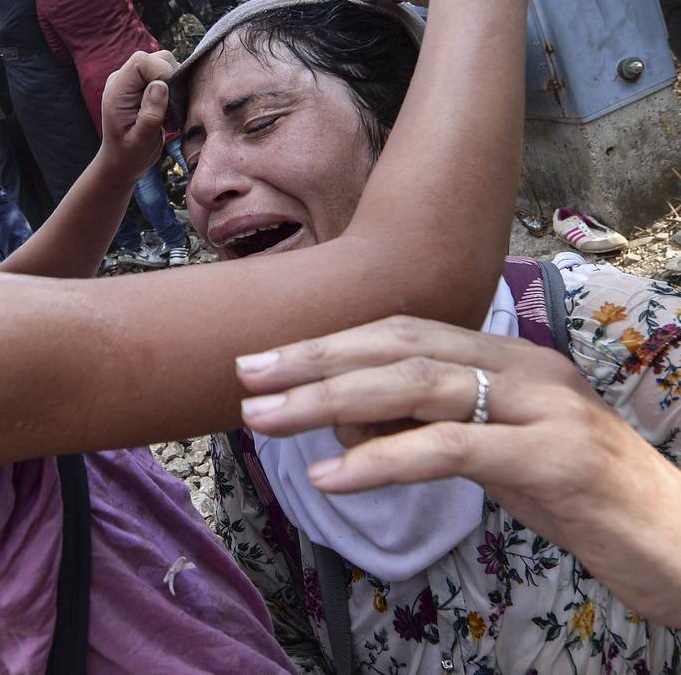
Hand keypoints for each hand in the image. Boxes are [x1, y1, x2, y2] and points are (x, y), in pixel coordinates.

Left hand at [96, 50, 173, 183]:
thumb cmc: (129, 155)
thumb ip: (150, 114)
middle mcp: (123, 80)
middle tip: (173, 109)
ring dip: (175, 86)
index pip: (141, 61)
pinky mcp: (143, 86)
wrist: (121, 162)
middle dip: (172, 79)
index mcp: (117, 90)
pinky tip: (168, 113)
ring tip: (170, 113)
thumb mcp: (141, 141)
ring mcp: (133, 82)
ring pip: (164, 64)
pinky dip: (174, 91)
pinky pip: (166, 76)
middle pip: (156, 58)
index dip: (162, 72)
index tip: (172, 98)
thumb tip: (161, 85)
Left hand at [234, 316, 680, 625]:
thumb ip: (433, 433)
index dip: (331, 343)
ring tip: (263, 416)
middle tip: (245, 374)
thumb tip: (348, 431)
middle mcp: (524, 368)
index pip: (403, 332)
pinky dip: (382, 460)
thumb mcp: (499, 458)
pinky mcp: (555, 458)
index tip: (267, 360)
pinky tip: (328, 477)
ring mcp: (543, 406)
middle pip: (398, 346)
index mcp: (509, 360)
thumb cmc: (587, 500)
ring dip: (329, 399)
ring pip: (416, 384)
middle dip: (314, 359)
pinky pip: (451, 448)